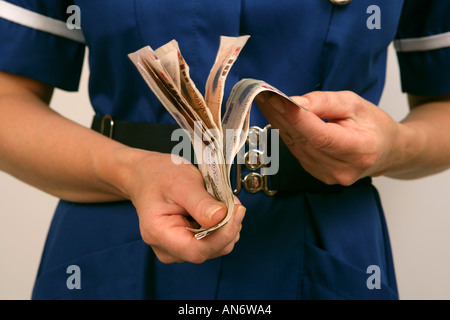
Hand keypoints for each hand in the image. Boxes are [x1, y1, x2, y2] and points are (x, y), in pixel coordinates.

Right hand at [125, 150, 244, 263]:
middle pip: (210, 250)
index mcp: (159, 233)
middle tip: (232, 200)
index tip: (237, 211)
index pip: (197, 250)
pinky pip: (214, 241)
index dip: (223, 235)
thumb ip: (200, 202)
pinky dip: (221, 225)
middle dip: (228, 226)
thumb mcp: (181, 182)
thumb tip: (220, 217)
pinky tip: (215, 209)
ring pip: (216, 247)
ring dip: (226, 225)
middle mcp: (167, 248)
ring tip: (219, 201)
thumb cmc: (159, 177)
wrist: (148, 176)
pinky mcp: (188, 244)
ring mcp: (178, 249)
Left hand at [256, 90, 407, 184]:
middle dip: (280, 115)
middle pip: (304, 140)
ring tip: (265, 102)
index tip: (276, 100)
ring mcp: (329, 176)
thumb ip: (325, 103)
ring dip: (279, 123)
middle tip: (261, 94)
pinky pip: (297, 152)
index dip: (296, 118)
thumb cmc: (373, 125)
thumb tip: (296, 103)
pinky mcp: (318, 175)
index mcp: (359, 150)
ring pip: (296, 146)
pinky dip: (287, 133)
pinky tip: (278, 118)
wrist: (386, 151)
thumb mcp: (355, 104)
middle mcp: (342, 169)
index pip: (320, 135)